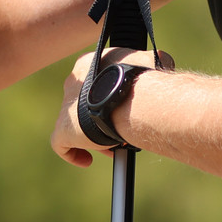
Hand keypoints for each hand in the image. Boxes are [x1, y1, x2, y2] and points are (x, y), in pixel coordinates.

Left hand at [50, 48, 173, 167]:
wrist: (132, 99)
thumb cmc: (144, 79)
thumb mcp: (151, 61)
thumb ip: (150, 62)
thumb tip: (160, 62)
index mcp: (87, 65)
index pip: (93, 82)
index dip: (107, 98)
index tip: (122, 110)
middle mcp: (72, 83)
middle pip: (85, 105)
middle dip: (102, 118)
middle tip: (119, 130)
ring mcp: (66, 107)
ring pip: (76, 125)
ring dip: (94, 136)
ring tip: (114, 147)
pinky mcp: (62, 128)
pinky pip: (60, 145)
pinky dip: (73, 153)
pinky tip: (87, 160)